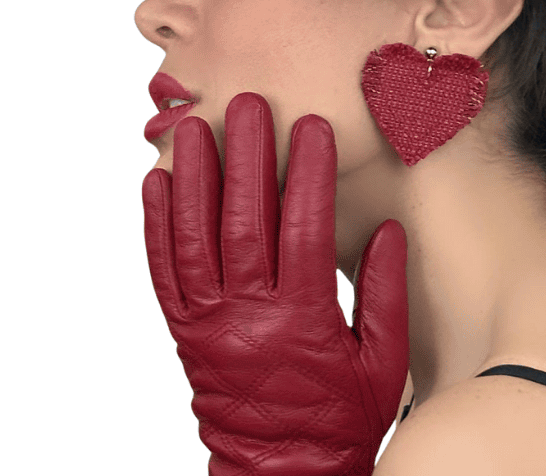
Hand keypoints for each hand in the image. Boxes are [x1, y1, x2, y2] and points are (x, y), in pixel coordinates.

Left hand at [142, 92, 408, 475]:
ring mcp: (208, 321)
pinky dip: (156, 225)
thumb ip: (385, 294)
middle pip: (242, 221)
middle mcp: (248, 314)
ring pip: (193, 239)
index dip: (308, 173)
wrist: (282, 470)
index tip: (312, 128)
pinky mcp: (183, 330)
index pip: (305, 229)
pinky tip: (154, 184)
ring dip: (192, 179)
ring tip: (192, 129)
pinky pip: (164, 273)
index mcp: (303, 318)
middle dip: (246, 156)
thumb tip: (390, 232)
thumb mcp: (383, 363)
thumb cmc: (339, 418)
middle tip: (247, 105)